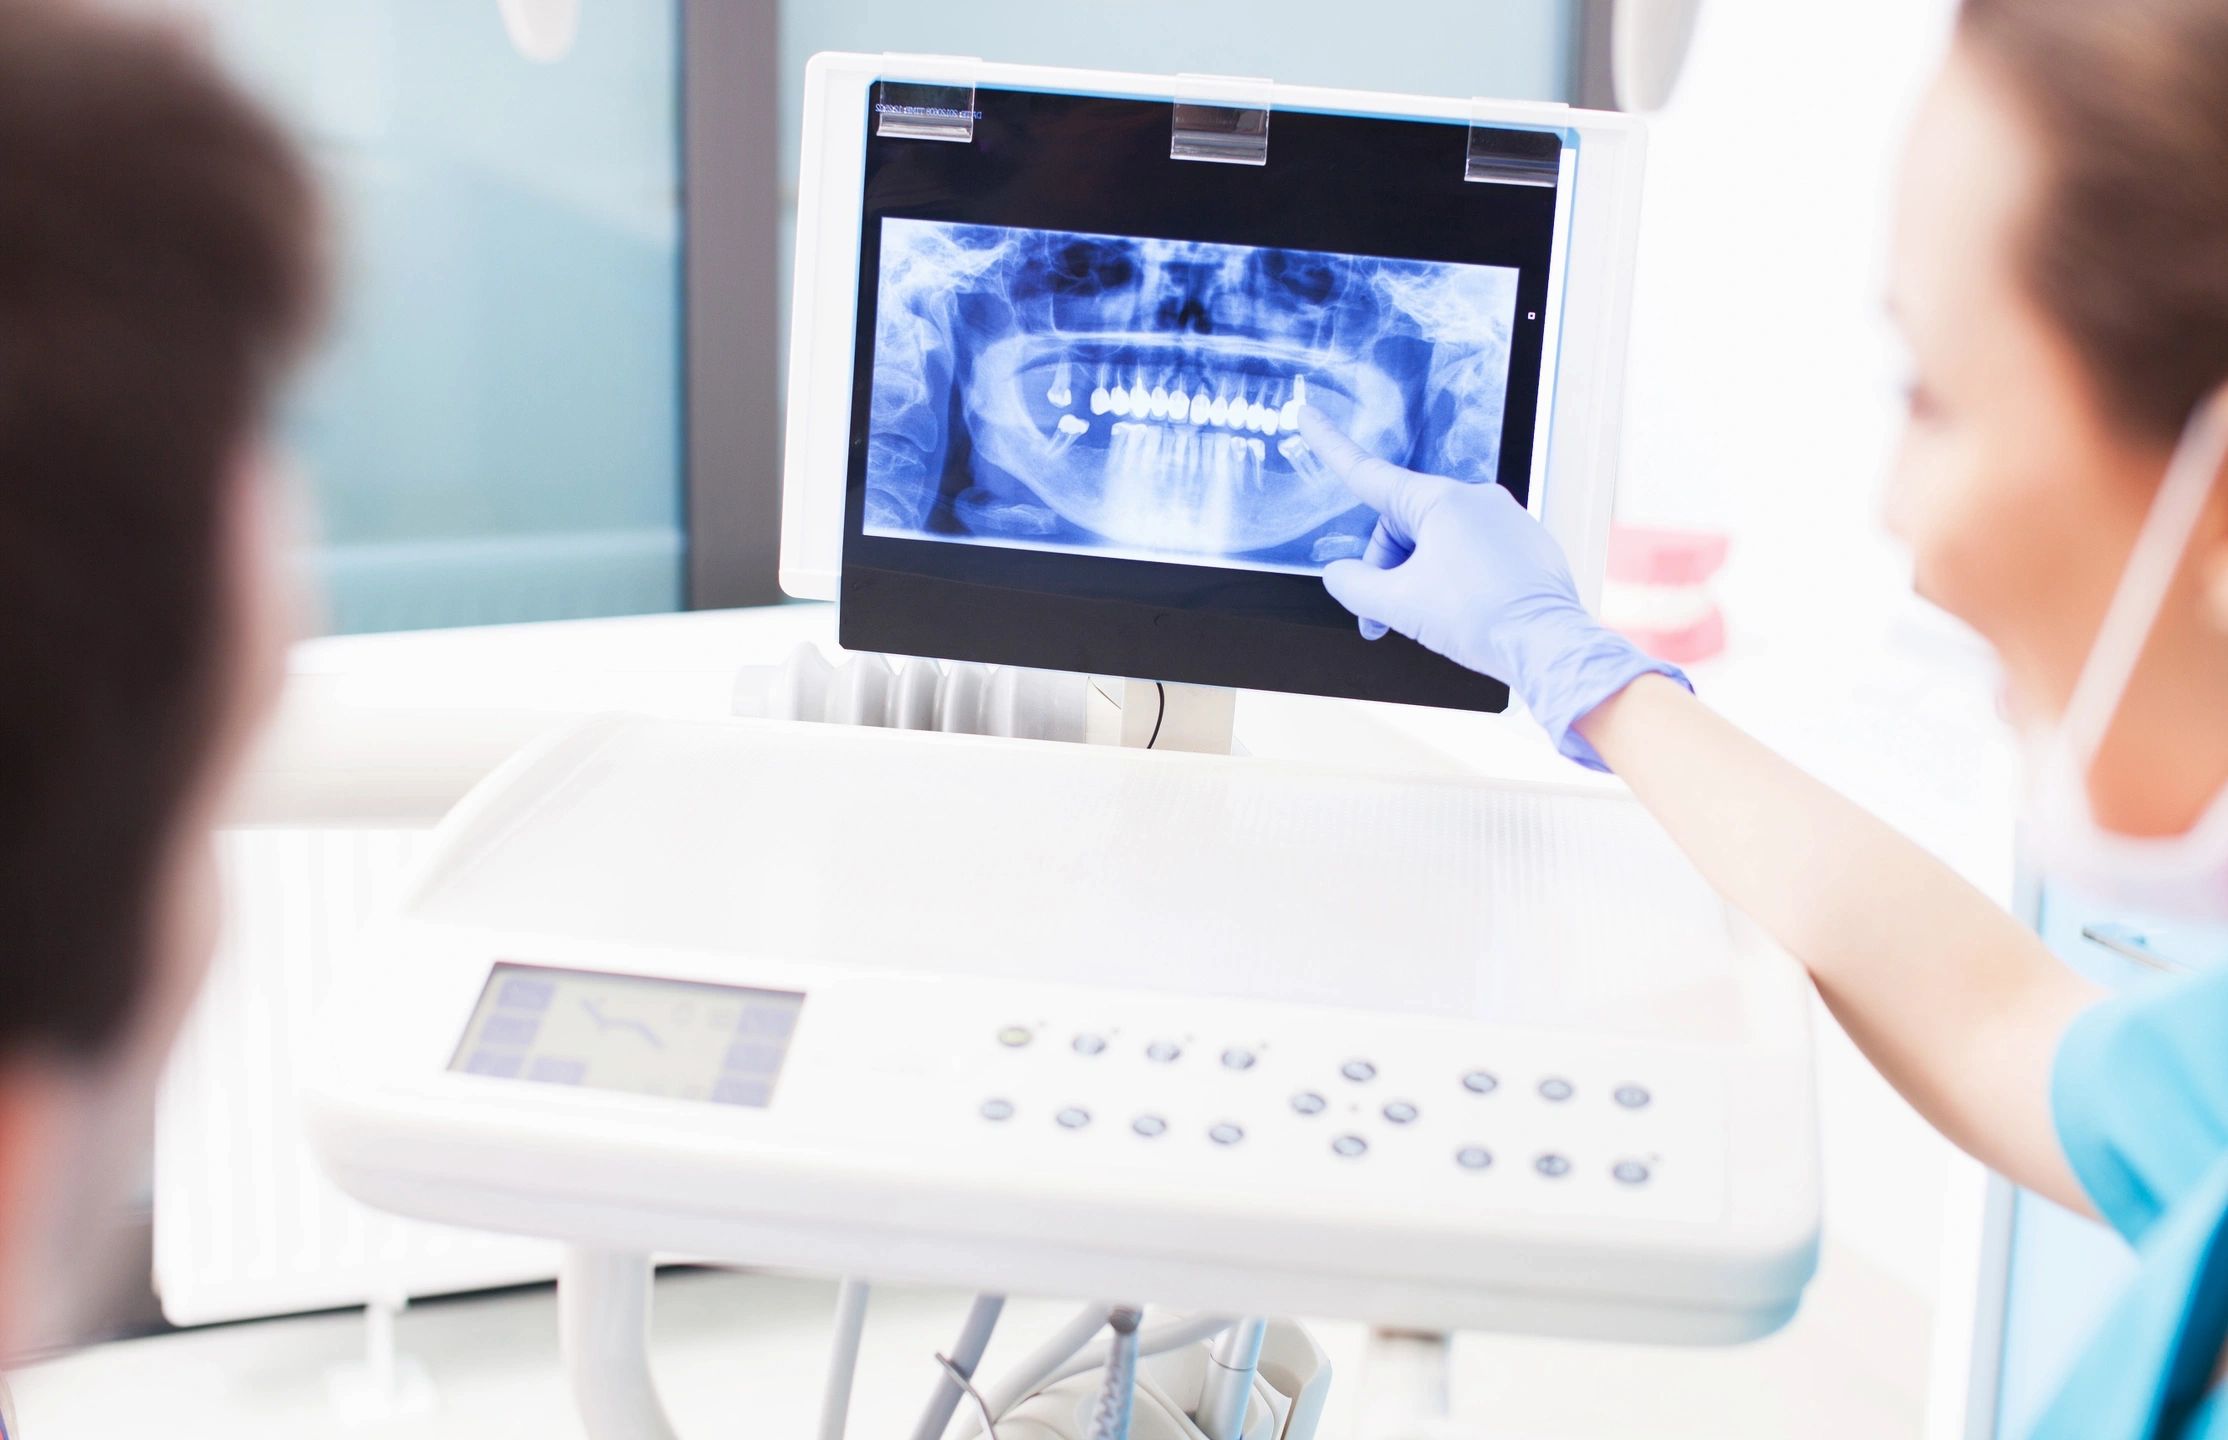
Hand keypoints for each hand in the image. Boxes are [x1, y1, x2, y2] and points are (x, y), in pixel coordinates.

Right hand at [1299, 407, 1688, 770]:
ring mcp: (1508, 520)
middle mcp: (1478, 499)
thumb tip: (1340, 575)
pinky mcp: (1528, 545)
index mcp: (1442, 501)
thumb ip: (1354, 585)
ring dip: (1421, 578)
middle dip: (1387, 567)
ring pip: (1439, 541)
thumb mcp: (1398, 605)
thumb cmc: (1482, 620)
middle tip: (1384, 616)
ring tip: (1431, 620)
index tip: (1307, 415)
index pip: (1369, 473)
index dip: (1330, 445)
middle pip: (1403, 524)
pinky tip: (1465, 614)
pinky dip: (1457, 580)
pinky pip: (1474, 552)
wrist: (1549, 646)